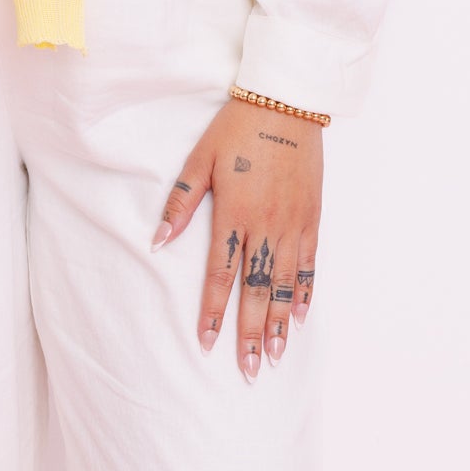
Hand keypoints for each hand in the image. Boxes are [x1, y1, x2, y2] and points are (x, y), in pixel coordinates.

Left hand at [153, 96, 322, 381]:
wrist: (287, 101)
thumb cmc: (237, 128)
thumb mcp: (200, 159)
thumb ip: (180, 203)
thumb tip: (157, 241)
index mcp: (234, 214)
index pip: (220, 275)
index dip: (214, 312)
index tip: (208, 343)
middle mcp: (266, 226)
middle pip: (256, 290)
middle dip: (250, 333)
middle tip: (247, 369)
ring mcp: (293, 224)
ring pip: (286, 284)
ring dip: (278, 323)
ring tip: (273, 355)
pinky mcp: (312, 217)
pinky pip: (310, 264)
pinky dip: (305, 293)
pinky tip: (298, 318)